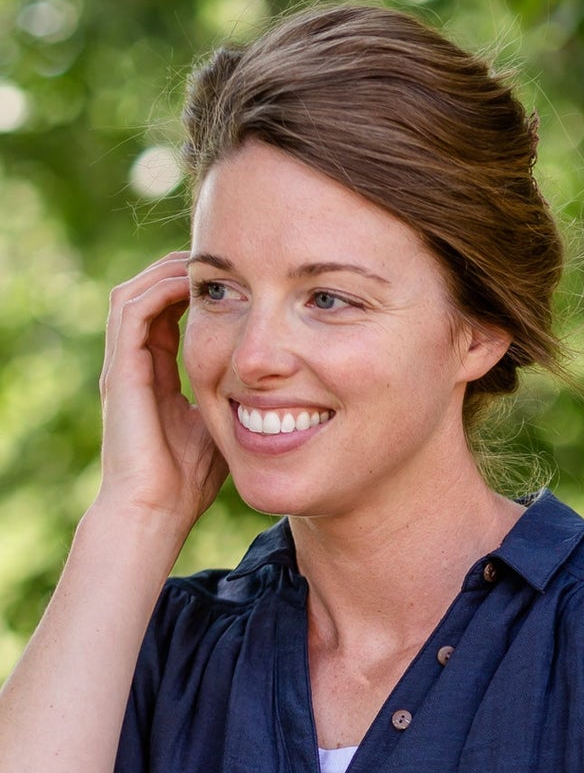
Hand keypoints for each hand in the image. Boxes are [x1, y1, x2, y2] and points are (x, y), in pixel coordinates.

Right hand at [94, 252, 228, 537]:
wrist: (155, 511)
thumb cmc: (187, 482)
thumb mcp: (221, 428)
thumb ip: (233, 403)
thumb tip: (273, 388)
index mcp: (153, 375)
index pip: (166, 315)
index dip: (193, 293)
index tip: (231, 283)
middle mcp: (133, 365)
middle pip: (147, 295)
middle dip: (178, 272)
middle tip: (217, 261)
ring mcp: (123, 366)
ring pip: (133, 293)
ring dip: (166, 273)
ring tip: (203, 264)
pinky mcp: (121, 372)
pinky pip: (132, 311)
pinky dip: (158, 291)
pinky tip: (191, 285)